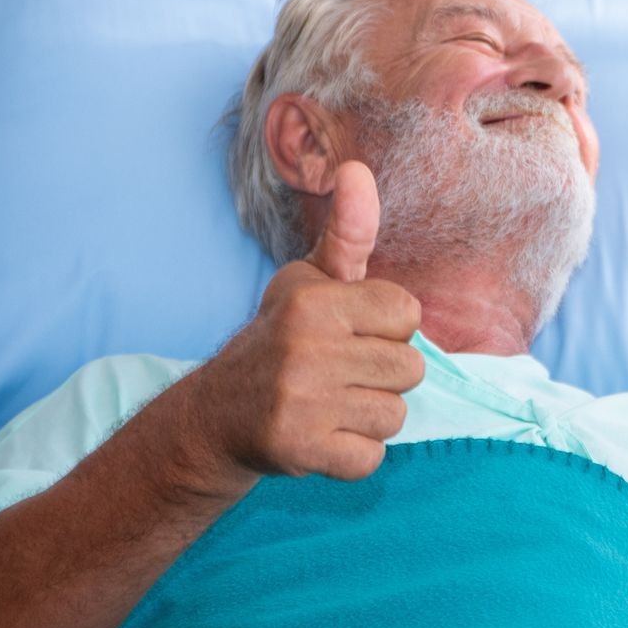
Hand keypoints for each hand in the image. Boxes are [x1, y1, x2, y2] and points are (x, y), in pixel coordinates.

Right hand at [191, 161, 425, 482]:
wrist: (216, 415)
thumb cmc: (283, 339)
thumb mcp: (310, 281)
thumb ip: (348, 232)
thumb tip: (357, 169)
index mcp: (314, 301)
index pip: (407, 312)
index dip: (387, 328)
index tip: (351, 334)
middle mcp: (305, 348)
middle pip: (410, 368)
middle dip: (382, 376)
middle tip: (338, 376)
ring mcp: (300, 401)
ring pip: (395, 415)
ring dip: (369, 417)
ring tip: (330, 405)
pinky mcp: (298, 450)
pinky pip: (372, 458)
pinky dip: (353, 455)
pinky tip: (322, 437)